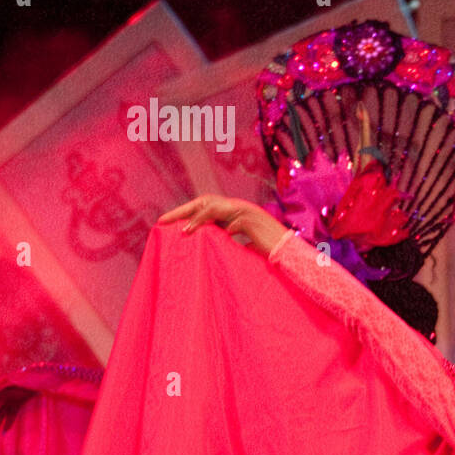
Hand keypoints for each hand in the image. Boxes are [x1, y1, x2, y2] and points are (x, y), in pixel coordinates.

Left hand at [156, 194, 291, 257]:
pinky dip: (217, 226)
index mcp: (237, 212)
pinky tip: (206, 236)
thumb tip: (216, 241)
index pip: (207, 206)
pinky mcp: (252, 221)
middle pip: (205, 201)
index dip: (187, 213)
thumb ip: (230, 238)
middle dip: (183, 210)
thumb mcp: (244, 244)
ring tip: (182, 231)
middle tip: (163, 221)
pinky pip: (229, 220)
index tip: (168, 223)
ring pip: (214, 207)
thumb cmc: (270, 251)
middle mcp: (240, 208)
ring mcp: (247, 212)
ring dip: (196, 218)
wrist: (291, 253)